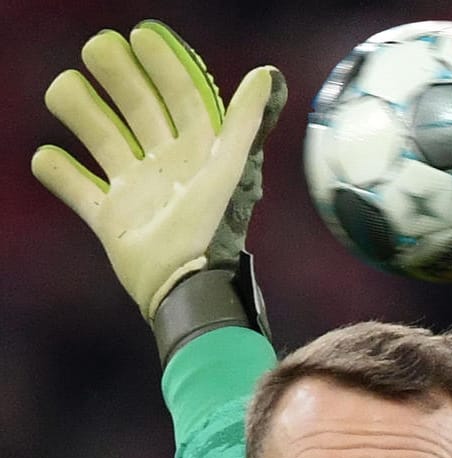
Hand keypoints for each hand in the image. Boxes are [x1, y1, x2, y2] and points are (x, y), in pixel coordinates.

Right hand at [31, 21, 284, 319]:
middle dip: (120, 78)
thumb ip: (247, 122)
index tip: (141, 36)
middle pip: (139, 110)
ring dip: (82, 112)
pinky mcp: (111, 221)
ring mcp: (138, 193)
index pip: (182, 98)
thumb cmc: (214, 229)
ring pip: (103, 139)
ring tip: (63, 89)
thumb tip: (266, 74)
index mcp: (201, 154)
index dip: (165, 66)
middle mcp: (168, 168)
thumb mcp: (231, 169)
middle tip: (97, 48)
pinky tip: (47, 156)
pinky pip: (78, 190)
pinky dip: (59, 174)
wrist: (187, 287)